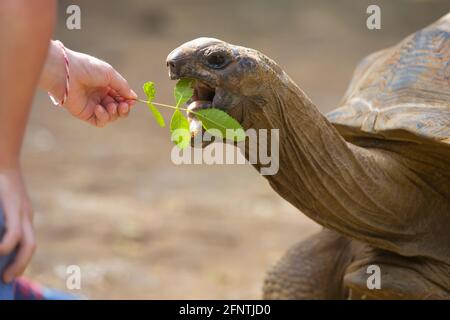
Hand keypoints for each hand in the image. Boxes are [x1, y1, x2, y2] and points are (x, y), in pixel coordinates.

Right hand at [0, 167, 34, 282]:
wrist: (2, 159)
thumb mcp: (1, 207)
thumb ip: (2, 223)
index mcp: (22, 216)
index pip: (26, 242)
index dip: (21, 260)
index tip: (11, 275)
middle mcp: (26, 216)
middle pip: (30, 247)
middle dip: (20, 267)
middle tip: (8, 280)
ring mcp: (22, 212)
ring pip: (27, 243)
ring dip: (18, 262)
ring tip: (5, 276)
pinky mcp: (14, 206)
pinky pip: (15, 230)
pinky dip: (9, 244)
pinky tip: (1, 252)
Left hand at [41, 41, 136, 126]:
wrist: (66, 73)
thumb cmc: (87, 69)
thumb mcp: (110, 74)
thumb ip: (123, 87)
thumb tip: (134, 98)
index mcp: (106, 86)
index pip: (122, 97)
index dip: (128, 101)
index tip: (132, 101)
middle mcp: (100, 96)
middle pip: (119, 109)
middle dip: (124, 109)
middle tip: (123, 106)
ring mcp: (93, 106)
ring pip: (111, 117)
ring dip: (114, 113)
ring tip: (111, 106)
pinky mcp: (85, 114)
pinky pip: (100, 122)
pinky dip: (103, 117)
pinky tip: (99, 109)